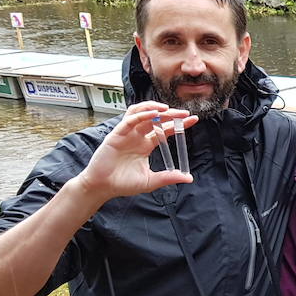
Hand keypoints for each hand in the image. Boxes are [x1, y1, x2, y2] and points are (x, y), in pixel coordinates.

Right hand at [73, 102, 195, 203]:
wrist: (103, 187)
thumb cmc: (124, 184)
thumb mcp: (151, 181)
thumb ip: (169, 178)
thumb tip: (189, 178)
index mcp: (145, 145)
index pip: (164, 130)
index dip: (178, 124)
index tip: (193, 119)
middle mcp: (137, 136)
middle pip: (155, 119)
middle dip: (170, 114)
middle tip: (184, 113)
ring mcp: (126, 134)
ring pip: (141, 113)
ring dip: (154, 108)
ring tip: (168, 109)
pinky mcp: (116, 134)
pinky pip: (129, 120)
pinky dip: (142, 115)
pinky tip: (154, 114)